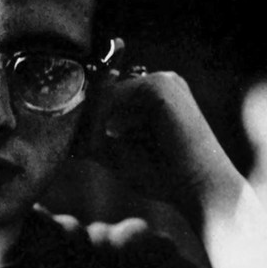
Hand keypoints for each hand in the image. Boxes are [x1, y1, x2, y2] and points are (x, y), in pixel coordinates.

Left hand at [76, 69, 241, 221]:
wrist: (199, 187)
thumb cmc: (164, 178)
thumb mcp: (120, 155)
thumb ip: (96, 139)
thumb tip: (68, 136)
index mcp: (154, 97)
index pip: (107, 97)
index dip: (88, 118)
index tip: (76, 145)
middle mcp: (159, 82)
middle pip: (104, 93)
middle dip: (86, 120)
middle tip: (79, 148)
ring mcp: (161, 80)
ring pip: (105, 95)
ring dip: (92, 123)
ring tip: (91, 149)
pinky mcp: (159, 86)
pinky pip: (113, 96)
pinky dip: (102, 120)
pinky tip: (103, 142)